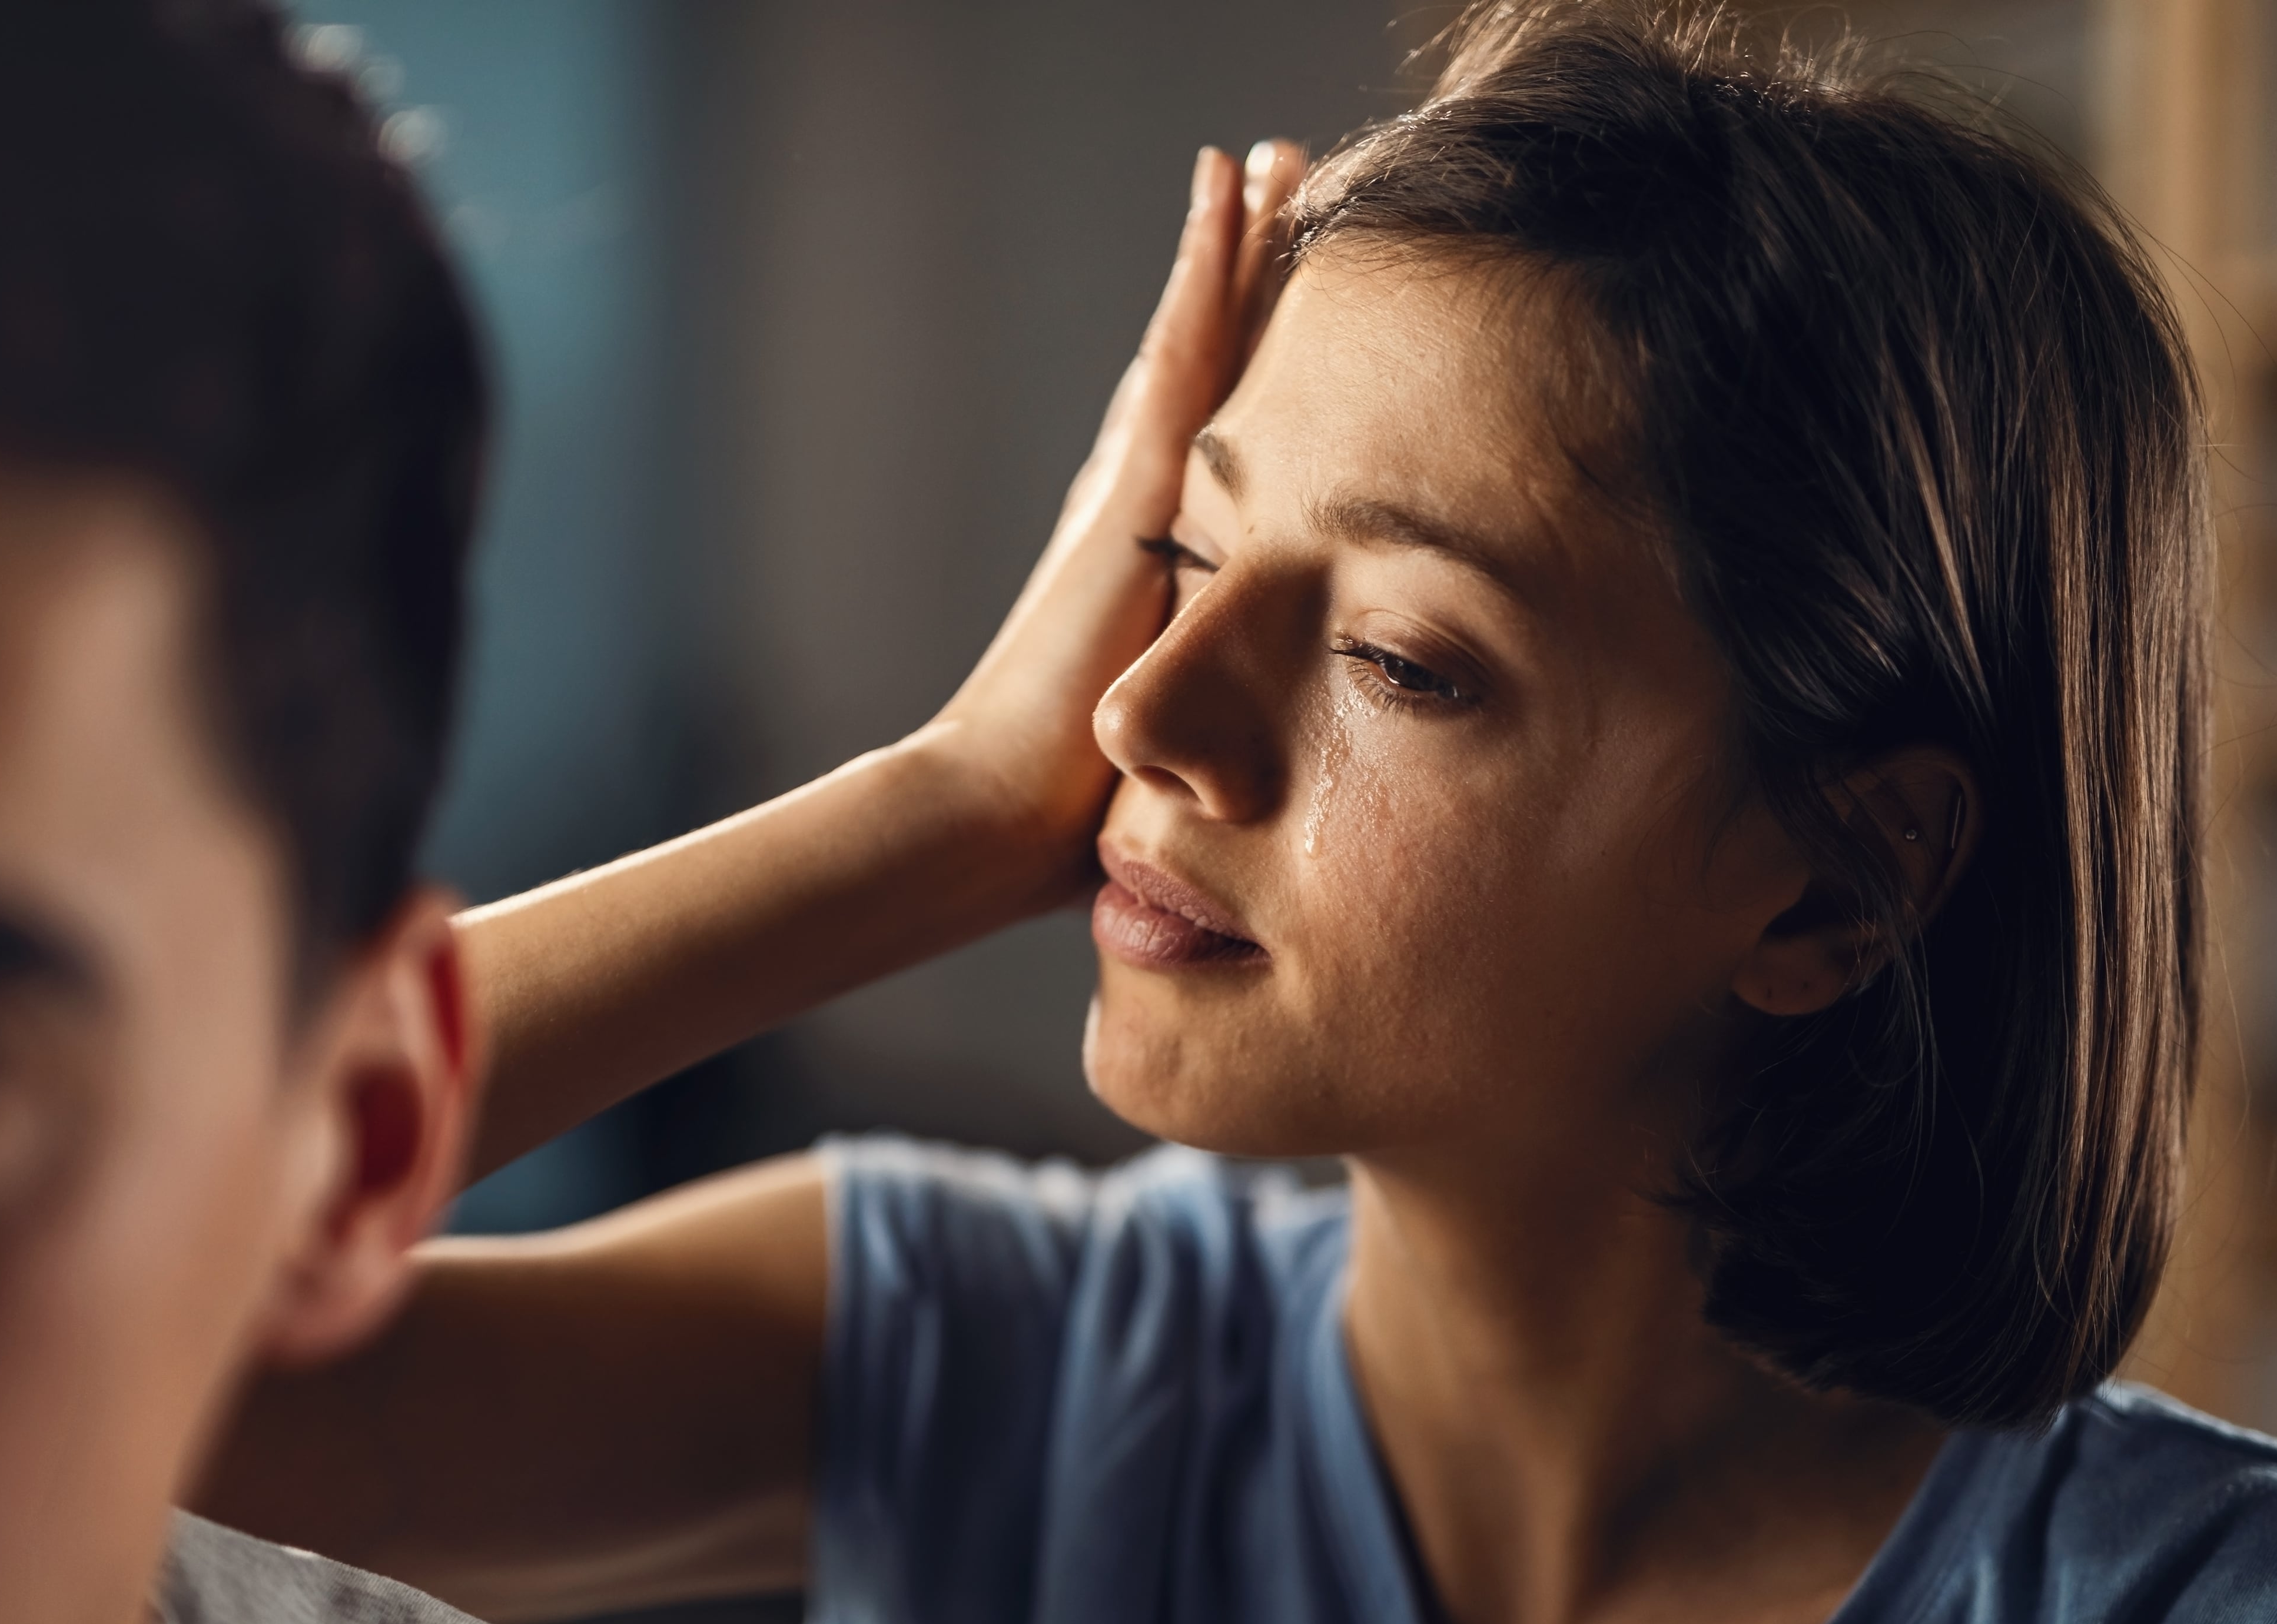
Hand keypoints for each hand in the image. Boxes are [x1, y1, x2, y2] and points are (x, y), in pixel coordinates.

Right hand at [921, 138, 1305, 901]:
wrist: (995, 813)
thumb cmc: (1070, 809)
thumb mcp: (1176, 744)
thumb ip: (1213, 726)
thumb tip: (1257, 771)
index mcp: (1148, 558)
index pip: (1209, 434)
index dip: (1239, 354)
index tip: (1275, 283)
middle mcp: (1133, 504)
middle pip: (1203, 363)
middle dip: (1244, 273)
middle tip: (1281, 178)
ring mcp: (1129, 488)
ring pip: (1200, 338)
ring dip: (1236, 244)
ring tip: (1270, 157)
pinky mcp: (1134, 491)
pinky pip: (1183, 352)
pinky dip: (1207, 268)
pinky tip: (1232, 187)